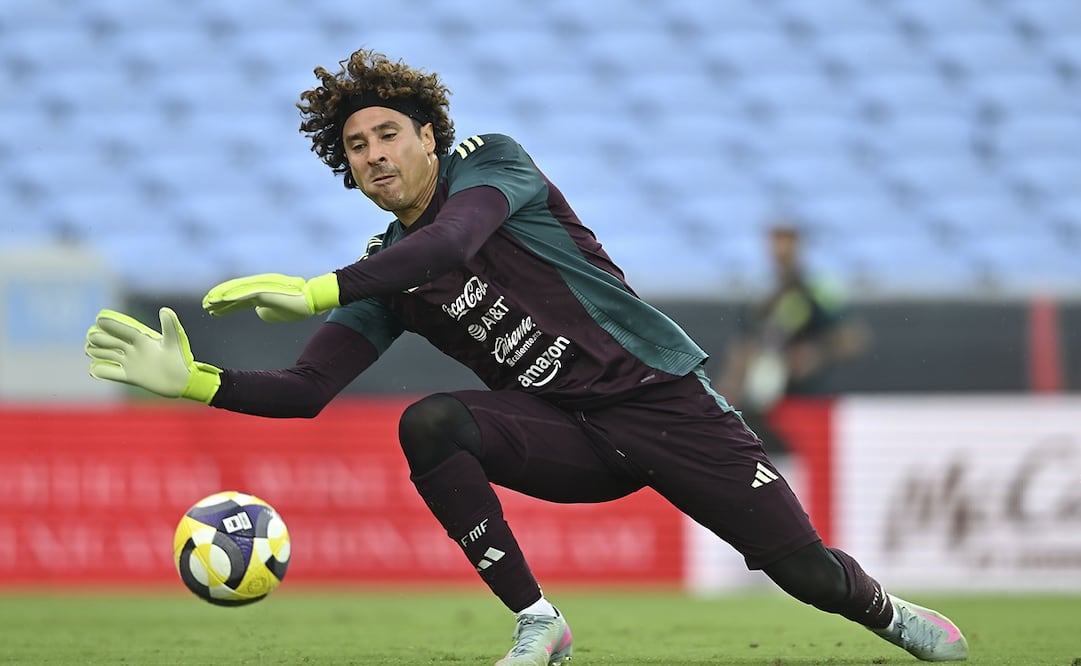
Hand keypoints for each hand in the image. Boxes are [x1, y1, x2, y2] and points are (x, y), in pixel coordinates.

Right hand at [85, 307, 221, 402]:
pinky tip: (93, 370)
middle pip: (115, 343)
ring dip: (100, 353)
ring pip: (111, 356)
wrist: (183, 381)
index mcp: (144, 340)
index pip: (126, 331)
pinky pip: (114, 374)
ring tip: (88, 349)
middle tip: (90, 336)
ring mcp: (133, 364)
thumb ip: (170, 325)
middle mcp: (136, 350)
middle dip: (103, 339)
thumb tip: (165, 309)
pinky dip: (104, 372)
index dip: (114, 325)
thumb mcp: (175, 340)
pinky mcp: (132, 377)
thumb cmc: (181, 359)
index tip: (99, 319)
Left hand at [202, 272, 339, 321]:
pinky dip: (232, 295)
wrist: (311, 301)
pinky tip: (221, 299)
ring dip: (221, 296)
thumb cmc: (298, 307)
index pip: (239, 298)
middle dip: (218, 299)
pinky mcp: (265, 289)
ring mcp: (261, 286)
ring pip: (236, 290)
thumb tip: (259, 311)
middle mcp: (258, 286)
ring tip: (208, 302)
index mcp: (261, 292)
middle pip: (234, 292)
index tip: (213, 310)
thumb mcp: (278, 313)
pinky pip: (244, 292)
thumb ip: (267, 311)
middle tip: (205, 306)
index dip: (225, 305)